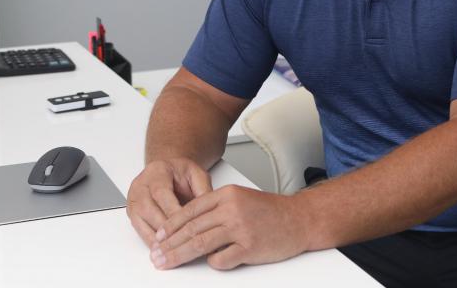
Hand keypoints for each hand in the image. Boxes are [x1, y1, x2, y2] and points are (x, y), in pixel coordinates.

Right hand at [126, 158, 212, 247]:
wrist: (169, 171)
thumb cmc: (181, 173)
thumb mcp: (196, 175)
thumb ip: (203, 190)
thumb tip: (209, 211)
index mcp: (157, 171)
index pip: (162, 193)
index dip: (173, 211)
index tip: (185, 225)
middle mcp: (141, 184)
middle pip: (148, 208)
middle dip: (164, 228)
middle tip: (179, 241)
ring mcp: (134, 198)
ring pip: (140, 220)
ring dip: (155, 237)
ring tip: (170, 249)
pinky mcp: (132, 212)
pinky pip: (138, 228)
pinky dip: (149, 239)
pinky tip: (160, 248)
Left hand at [150, 184, 310, 270]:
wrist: (300, 219)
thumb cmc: (271, 211)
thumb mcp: (240, 199)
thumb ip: (216, 209)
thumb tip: (187, 226)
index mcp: (227, 194)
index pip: (190, 210)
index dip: (171, 226)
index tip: (157, 238)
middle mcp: (232, 209)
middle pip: (191, 228)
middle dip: (169, 244)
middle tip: (156, 255)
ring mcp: (241, 228)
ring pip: (200, 243)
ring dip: (180, 255)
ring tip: (166, 263)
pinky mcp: (250, 247)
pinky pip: (222, 259)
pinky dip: (213, 262)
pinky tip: (212, 262)